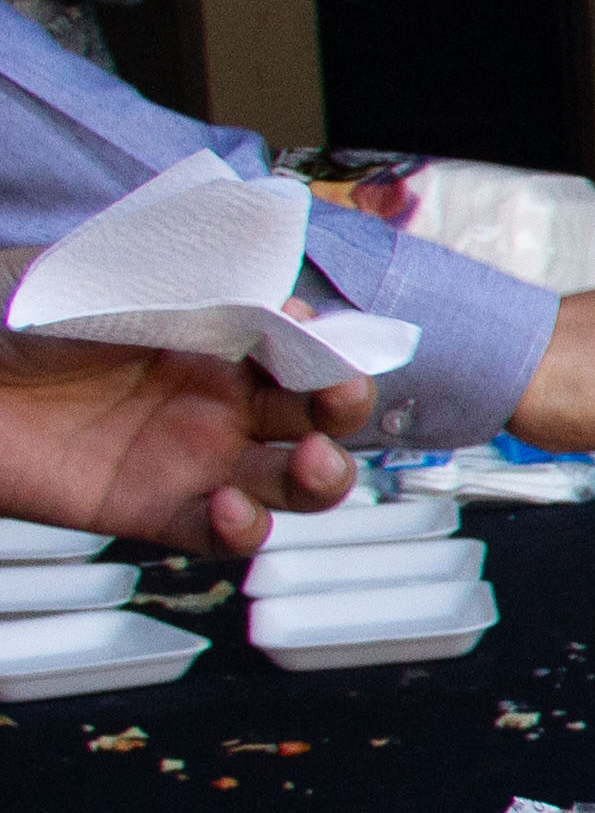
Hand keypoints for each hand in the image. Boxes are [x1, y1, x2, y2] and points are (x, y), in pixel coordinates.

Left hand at [0, 322, 364, 550]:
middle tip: (335, 400)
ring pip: (290, 481)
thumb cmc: (2, 314)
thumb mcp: (99, 278)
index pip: (298, 343)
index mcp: (209, 335)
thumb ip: (184, 286)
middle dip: (343, 407)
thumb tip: (263, 295)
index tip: (318, 337)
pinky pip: (221, 534)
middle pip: (314, 414)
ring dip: (321, 478)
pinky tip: (230, 508)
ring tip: (308, 465)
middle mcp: (211, 398)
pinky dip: (245, 530)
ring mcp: (187, 457)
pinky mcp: (151, 509)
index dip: (325, 343)